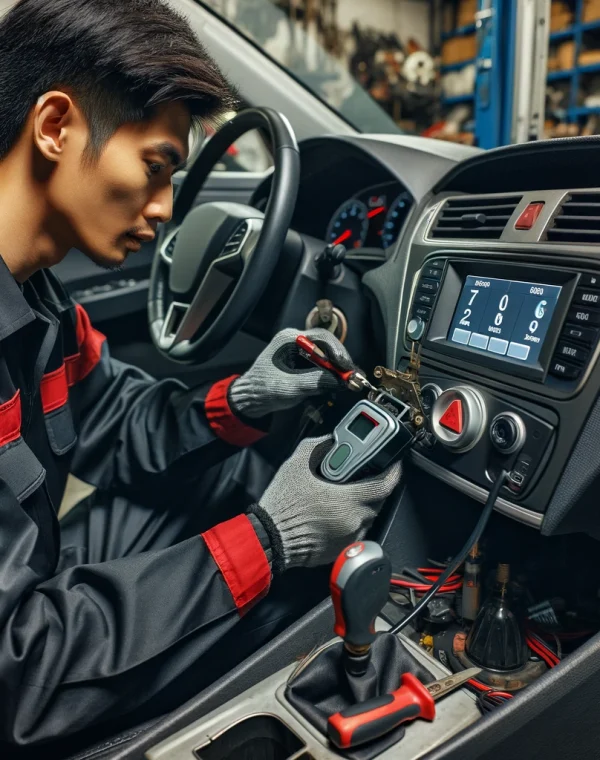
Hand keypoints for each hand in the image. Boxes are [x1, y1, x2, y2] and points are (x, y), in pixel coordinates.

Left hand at [228, 328, 354, 418]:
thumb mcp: (288, 387)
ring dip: (338, 370)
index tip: (346, 367)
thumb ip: (314, 382)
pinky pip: (322, 366)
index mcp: (289, 339)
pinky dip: (332, 376)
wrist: (250, 399)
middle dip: (341, 362)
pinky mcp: (303, 364)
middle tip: (353, 377)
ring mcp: (300, 353)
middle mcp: (296, 342)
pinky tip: (339, 385)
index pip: (321, 337)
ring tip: (350, 382)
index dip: (337, 351)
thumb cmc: (262, 389)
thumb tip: (340, 381)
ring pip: (327, 357)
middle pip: (327, 346)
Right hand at [249, 435, 401, 572]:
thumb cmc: (282, 504)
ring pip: (368, 517)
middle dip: (375, 486)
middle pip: (379, 501)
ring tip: (346, 493)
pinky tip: (336, 512)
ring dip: (362, 504)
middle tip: (366, 474)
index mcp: (347, 500)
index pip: (384, 485)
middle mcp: (353, 520)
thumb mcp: (297, 463)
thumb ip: (319, 446)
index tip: (393, 463)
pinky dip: (351, 519)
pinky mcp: (341, 549)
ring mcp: (349, 537)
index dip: (393, 472)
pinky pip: (356, 531)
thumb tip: (332, 440)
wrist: (269, 537)